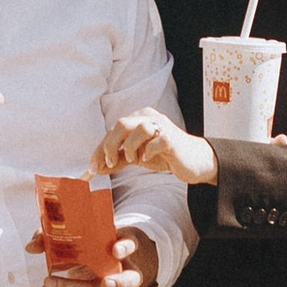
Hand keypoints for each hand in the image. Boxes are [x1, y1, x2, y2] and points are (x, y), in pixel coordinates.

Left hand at [26, 222, 162, 286]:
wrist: (107, 255)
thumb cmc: (95, 240)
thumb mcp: (83, 231)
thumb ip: (56, 234)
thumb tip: (31, 246)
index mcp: (123, 243)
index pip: (131, 243)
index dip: (125, 247)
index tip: (115, 251)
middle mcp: (125, 267)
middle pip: (126, 280)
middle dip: (112, 283)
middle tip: (95, 281)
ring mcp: (116, 286)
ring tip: (50, 285)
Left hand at [95, 104, 217, 187]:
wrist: (193, 161)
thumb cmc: (164, 155)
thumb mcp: (136, 157)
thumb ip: (118, 160)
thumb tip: (95, 169)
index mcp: (138, 118)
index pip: (112, 131)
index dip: (100, 149)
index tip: (93, 168)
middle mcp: (149, 117)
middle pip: (121, 123)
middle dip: (110, 145)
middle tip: (110, 163)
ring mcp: (162, 126)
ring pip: (139, 128)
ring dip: (130, 147)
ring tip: (134, 160)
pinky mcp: (173, 138)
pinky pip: (157, 140)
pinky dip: (148, 151)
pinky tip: (148, 159)